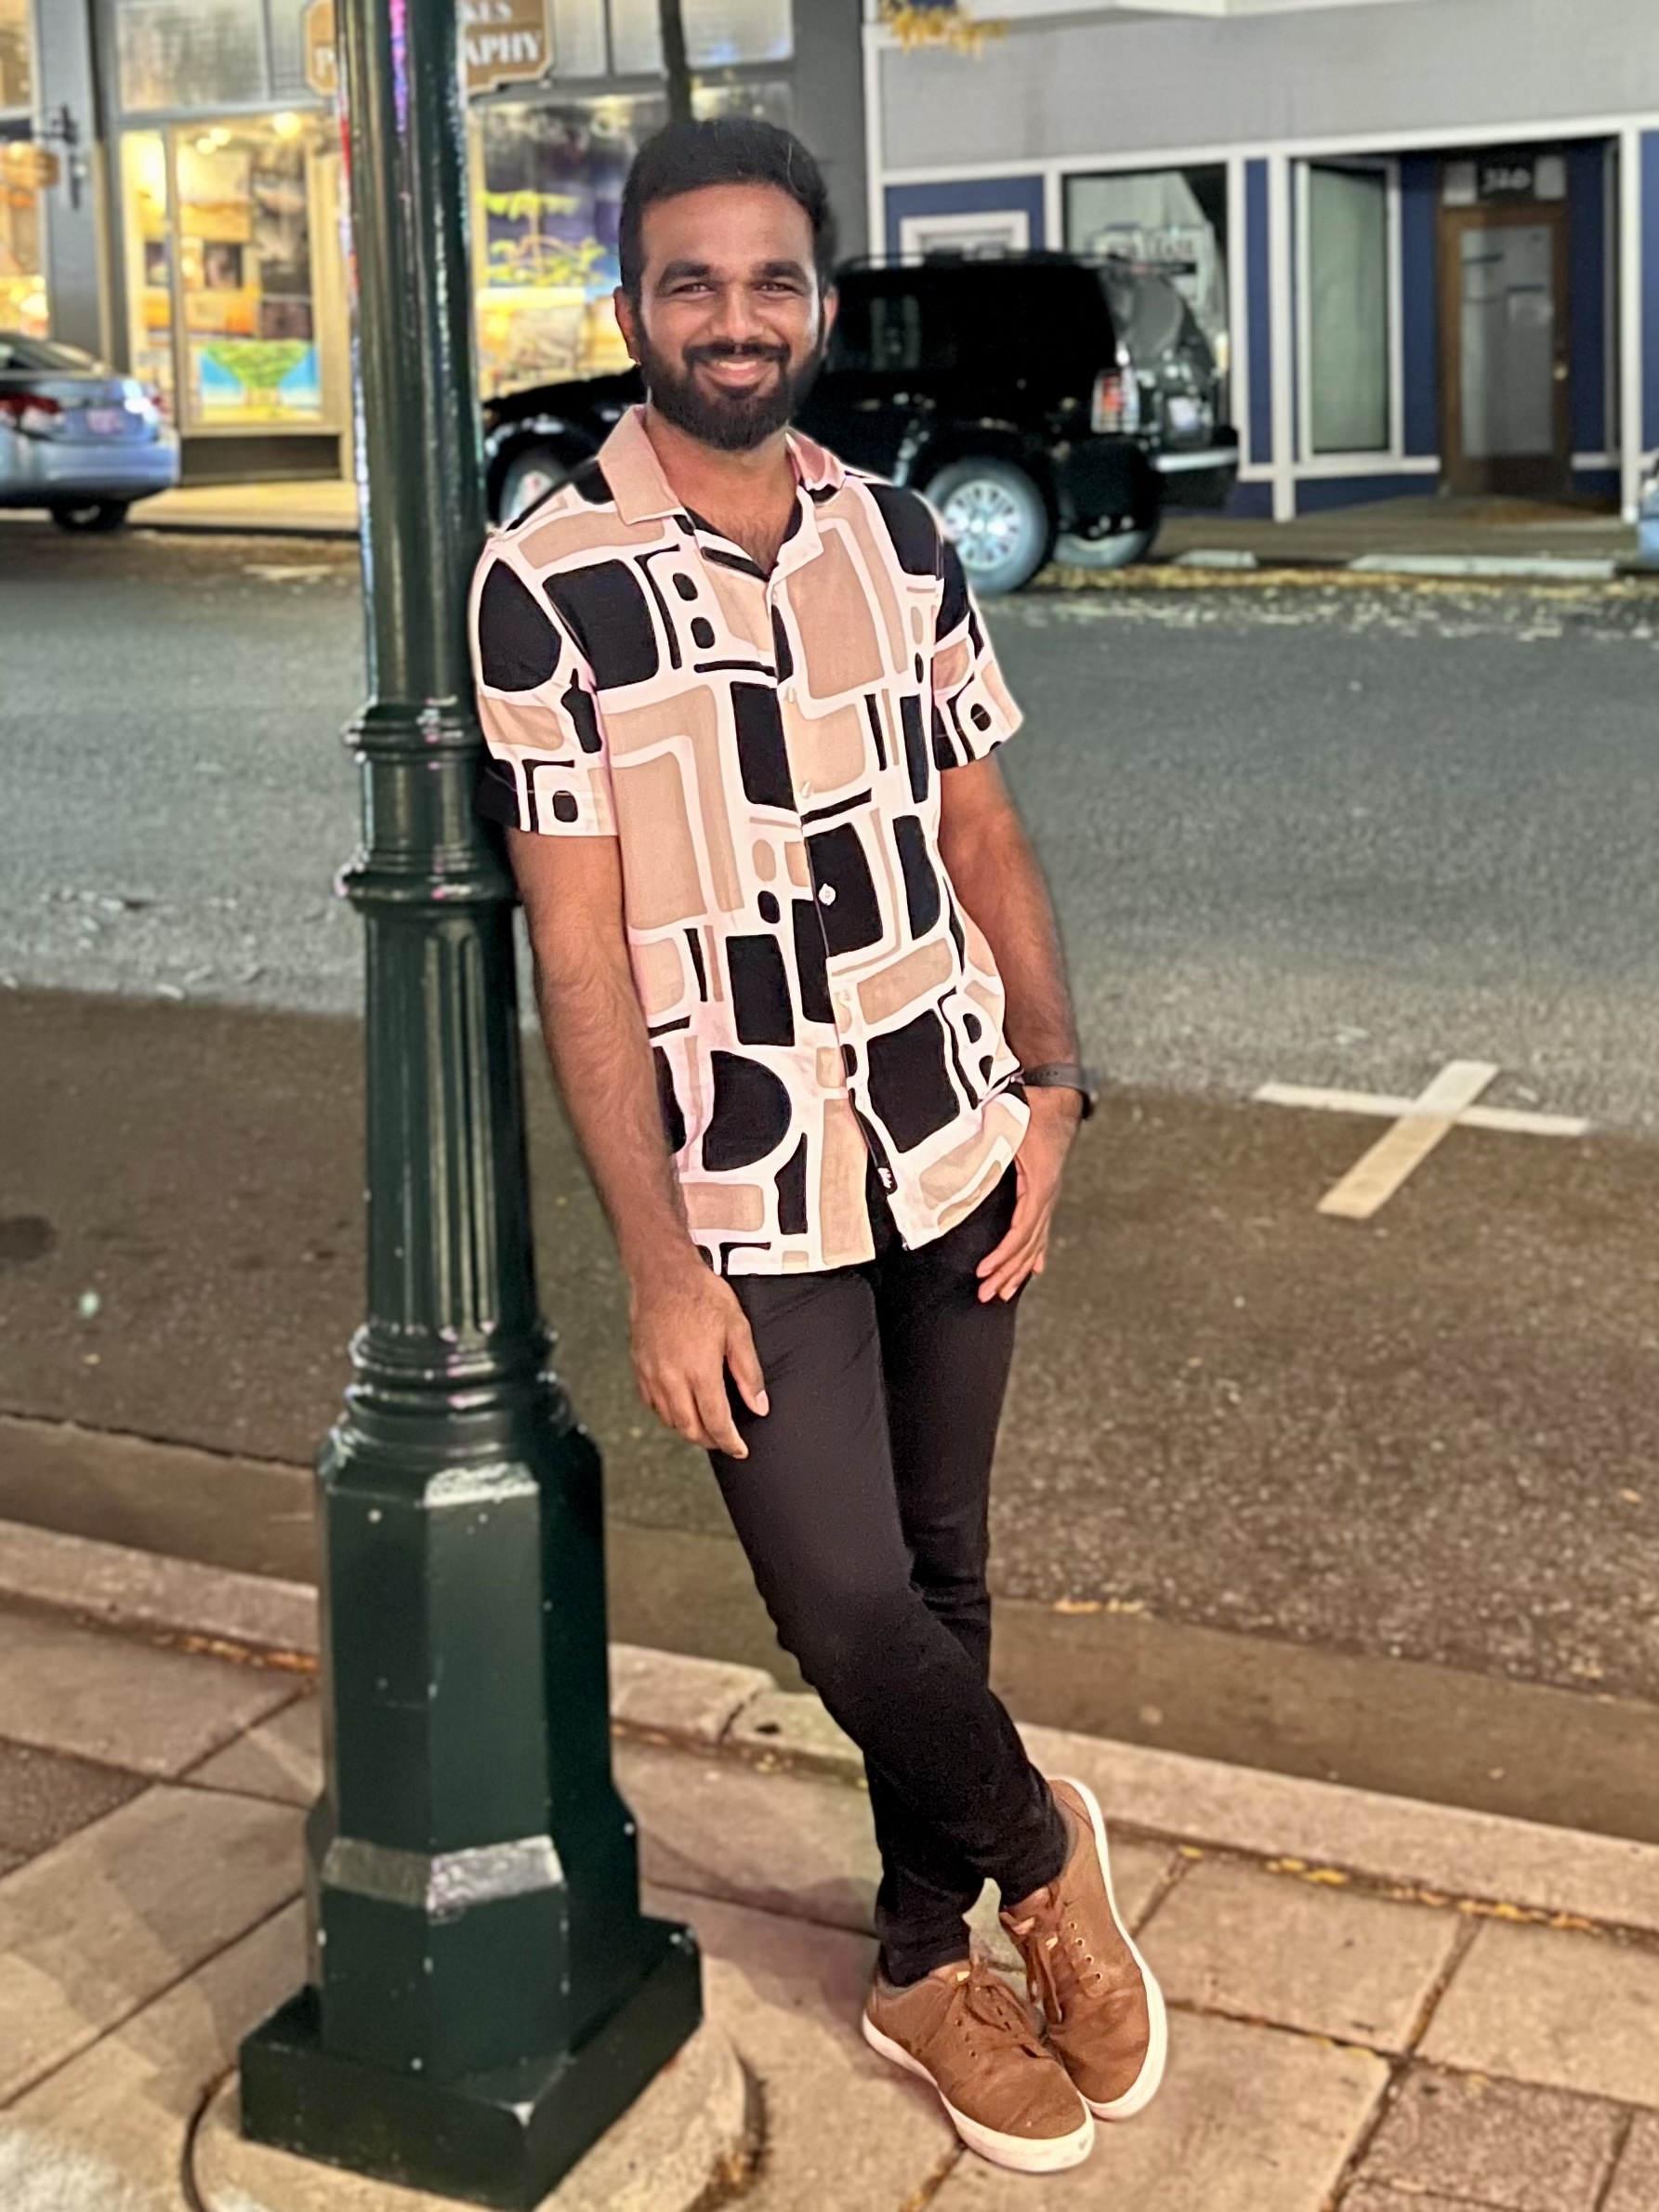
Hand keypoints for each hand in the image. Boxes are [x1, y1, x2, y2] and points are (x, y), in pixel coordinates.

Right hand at [628, 1247, 768, 1456]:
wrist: (662, 1274)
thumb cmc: (702, 1295)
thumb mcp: (737, 1328)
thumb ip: (748, 1372)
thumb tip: (758, 1406)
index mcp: (699, 1370)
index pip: (716, 1422)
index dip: (729, 1441)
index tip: (740, 1450)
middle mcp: (672, 1378)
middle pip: (689, 1428)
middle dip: (709, 1440)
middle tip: (725, 1440)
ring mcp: (651, 1374)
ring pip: (669, 1419)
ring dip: (689, 1428)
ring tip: (706, 1425)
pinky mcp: (638, 1367)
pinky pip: (652, 1403)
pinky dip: (668, 1413)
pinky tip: (681, 1406)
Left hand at [976, 1088, 1080, 1302]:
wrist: (1057, 1099)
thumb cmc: (1033, 1110)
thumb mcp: (1007, 1127)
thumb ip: (988, 1146)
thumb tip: (960, 1160)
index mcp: (1038, 1186)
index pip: (1020, 1232)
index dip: (1002, 1256)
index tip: (984, 1271)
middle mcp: (1047, 1196)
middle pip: (1028, 1246)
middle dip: (1007, 1274)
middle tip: (986, 1295)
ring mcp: (1049, 1196)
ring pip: (1035, 1243)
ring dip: (1019, 1270)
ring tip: (1003, 1293)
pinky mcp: (1045, 1193)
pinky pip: (1041, 1230)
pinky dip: (1035, 1253)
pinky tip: (1034, 1270)